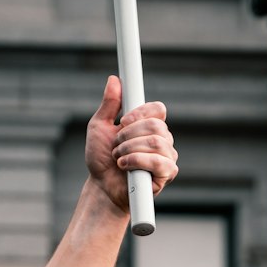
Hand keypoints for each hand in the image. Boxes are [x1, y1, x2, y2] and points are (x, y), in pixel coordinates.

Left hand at [84, 75, 177, 212]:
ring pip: (157, 142)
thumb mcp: (99, 127)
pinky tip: (125, 167)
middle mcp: (162, 139)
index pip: (158, 109)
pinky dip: (137, 161)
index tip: (123, 121)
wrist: (102, 187)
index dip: (141, 112)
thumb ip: (108, 104)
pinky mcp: (167, 174)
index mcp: (149, 126)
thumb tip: (114, 80)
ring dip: (130, 149)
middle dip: (129, 135)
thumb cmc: (102, 159)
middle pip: (156, 125)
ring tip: (118, 158)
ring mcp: (167, 156)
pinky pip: (159, 161)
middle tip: (116, 146)